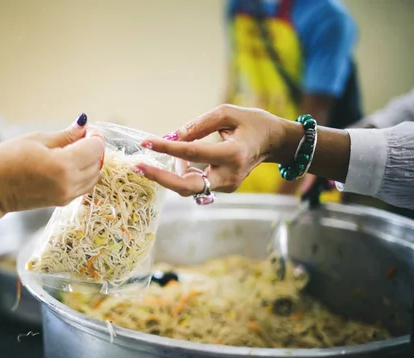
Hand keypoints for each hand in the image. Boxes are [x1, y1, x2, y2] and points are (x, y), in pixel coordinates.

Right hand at [0, 114, 105, 212]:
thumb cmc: (5, 161)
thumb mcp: (36, 140)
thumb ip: (65, 135)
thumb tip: (84, 124)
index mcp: (63, 165)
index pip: (96, 148)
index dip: (93, 136)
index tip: (83, 130)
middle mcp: (69, 183)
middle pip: (98, 162)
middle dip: (93, 148)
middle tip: (78, 138)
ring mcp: (66, 195)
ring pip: (94, 176)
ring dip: (90, 162)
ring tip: (72, 151)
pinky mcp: (62, 202)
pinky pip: (84, 186)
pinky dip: (84, 174)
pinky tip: (68, 165)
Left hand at [136, 104, 291, 195]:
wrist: (275, 143)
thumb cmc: (252, 123)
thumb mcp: (227, 113)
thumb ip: (198, 125)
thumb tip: (171, 138)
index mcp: (234, 153)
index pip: (194, 153)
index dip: (168, 148)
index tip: (147, 142)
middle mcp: (230, 176)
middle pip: (187, 185)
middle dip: (161, 177)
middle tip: (139, 166)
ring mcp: (227, 186)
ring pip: (188, 186)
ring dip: (174, 169)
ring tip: (175, 150)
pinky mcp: (223, 189)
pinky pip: (195, 183)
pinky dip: (184, 171)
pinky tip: (184, 158)